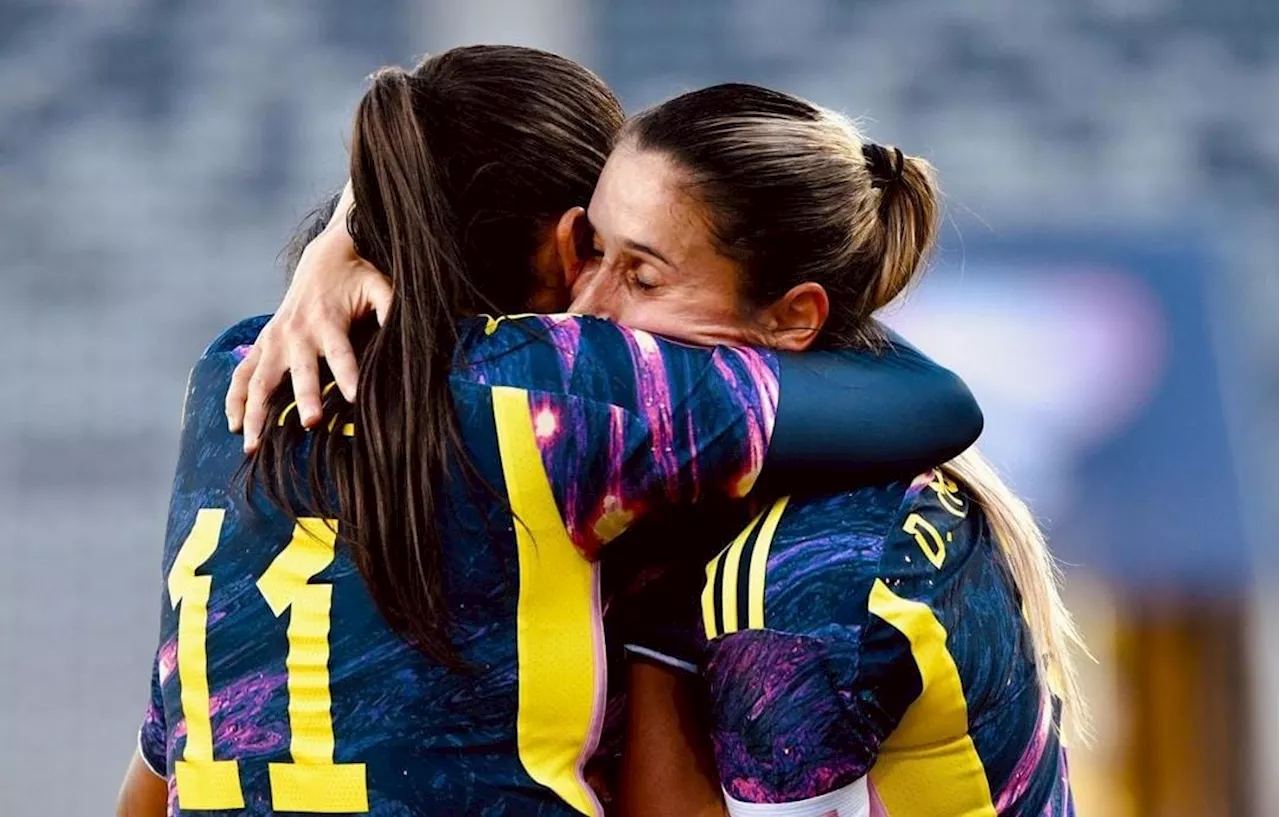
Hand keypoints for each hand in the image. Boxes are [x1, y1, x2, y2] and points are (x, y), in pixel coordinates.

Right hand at [226, 188, 391, 451]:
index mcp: (328, 320)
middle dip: (304, 397)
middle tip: (311, 424)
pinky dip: (234, 399)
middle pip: (300, 371)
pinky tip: (233, 425)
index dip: (349, 375)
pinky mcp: (264, 344)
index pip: (341, 353)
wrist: (324, 256)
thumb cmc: (359, 276)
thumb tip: (410, 335)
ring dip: (255, 412)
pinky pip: (242, 375)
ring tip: (252, 446)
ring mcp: (276, 339)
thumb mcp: (381, 286)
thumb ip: (393, 308)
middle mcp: (297, 332)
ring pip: (259, 380)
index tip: (355, 399)